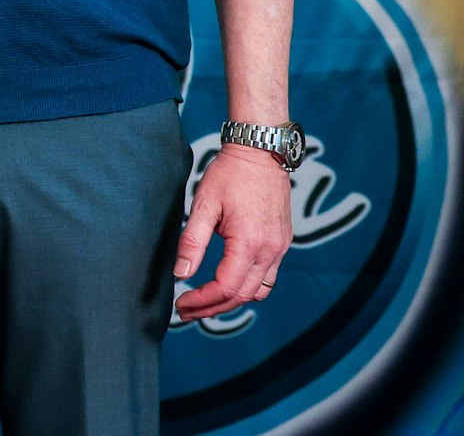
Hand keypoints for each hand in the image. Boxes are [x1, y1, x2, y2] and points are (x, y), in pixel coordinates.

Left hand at [173, 142, 290, 320]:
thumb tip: (181, 274)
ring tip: (204, 303)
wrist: (260, 152)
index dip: (202, 301)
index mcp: (249, 243)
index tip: (181, 304)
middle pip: (243, 296)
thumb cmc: (229, 175)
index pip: (226, 287)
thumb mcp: (203, 205)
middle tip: (186, 311)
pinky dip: (247, 287)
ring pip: (259, 291)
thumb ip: (192, 241)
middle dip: (213, 307)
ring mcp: (280, 248)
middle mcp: (270, 250)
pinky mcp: (282, 243)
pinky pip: (268, 277)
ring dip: (232, 301)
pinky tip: (227, 283)